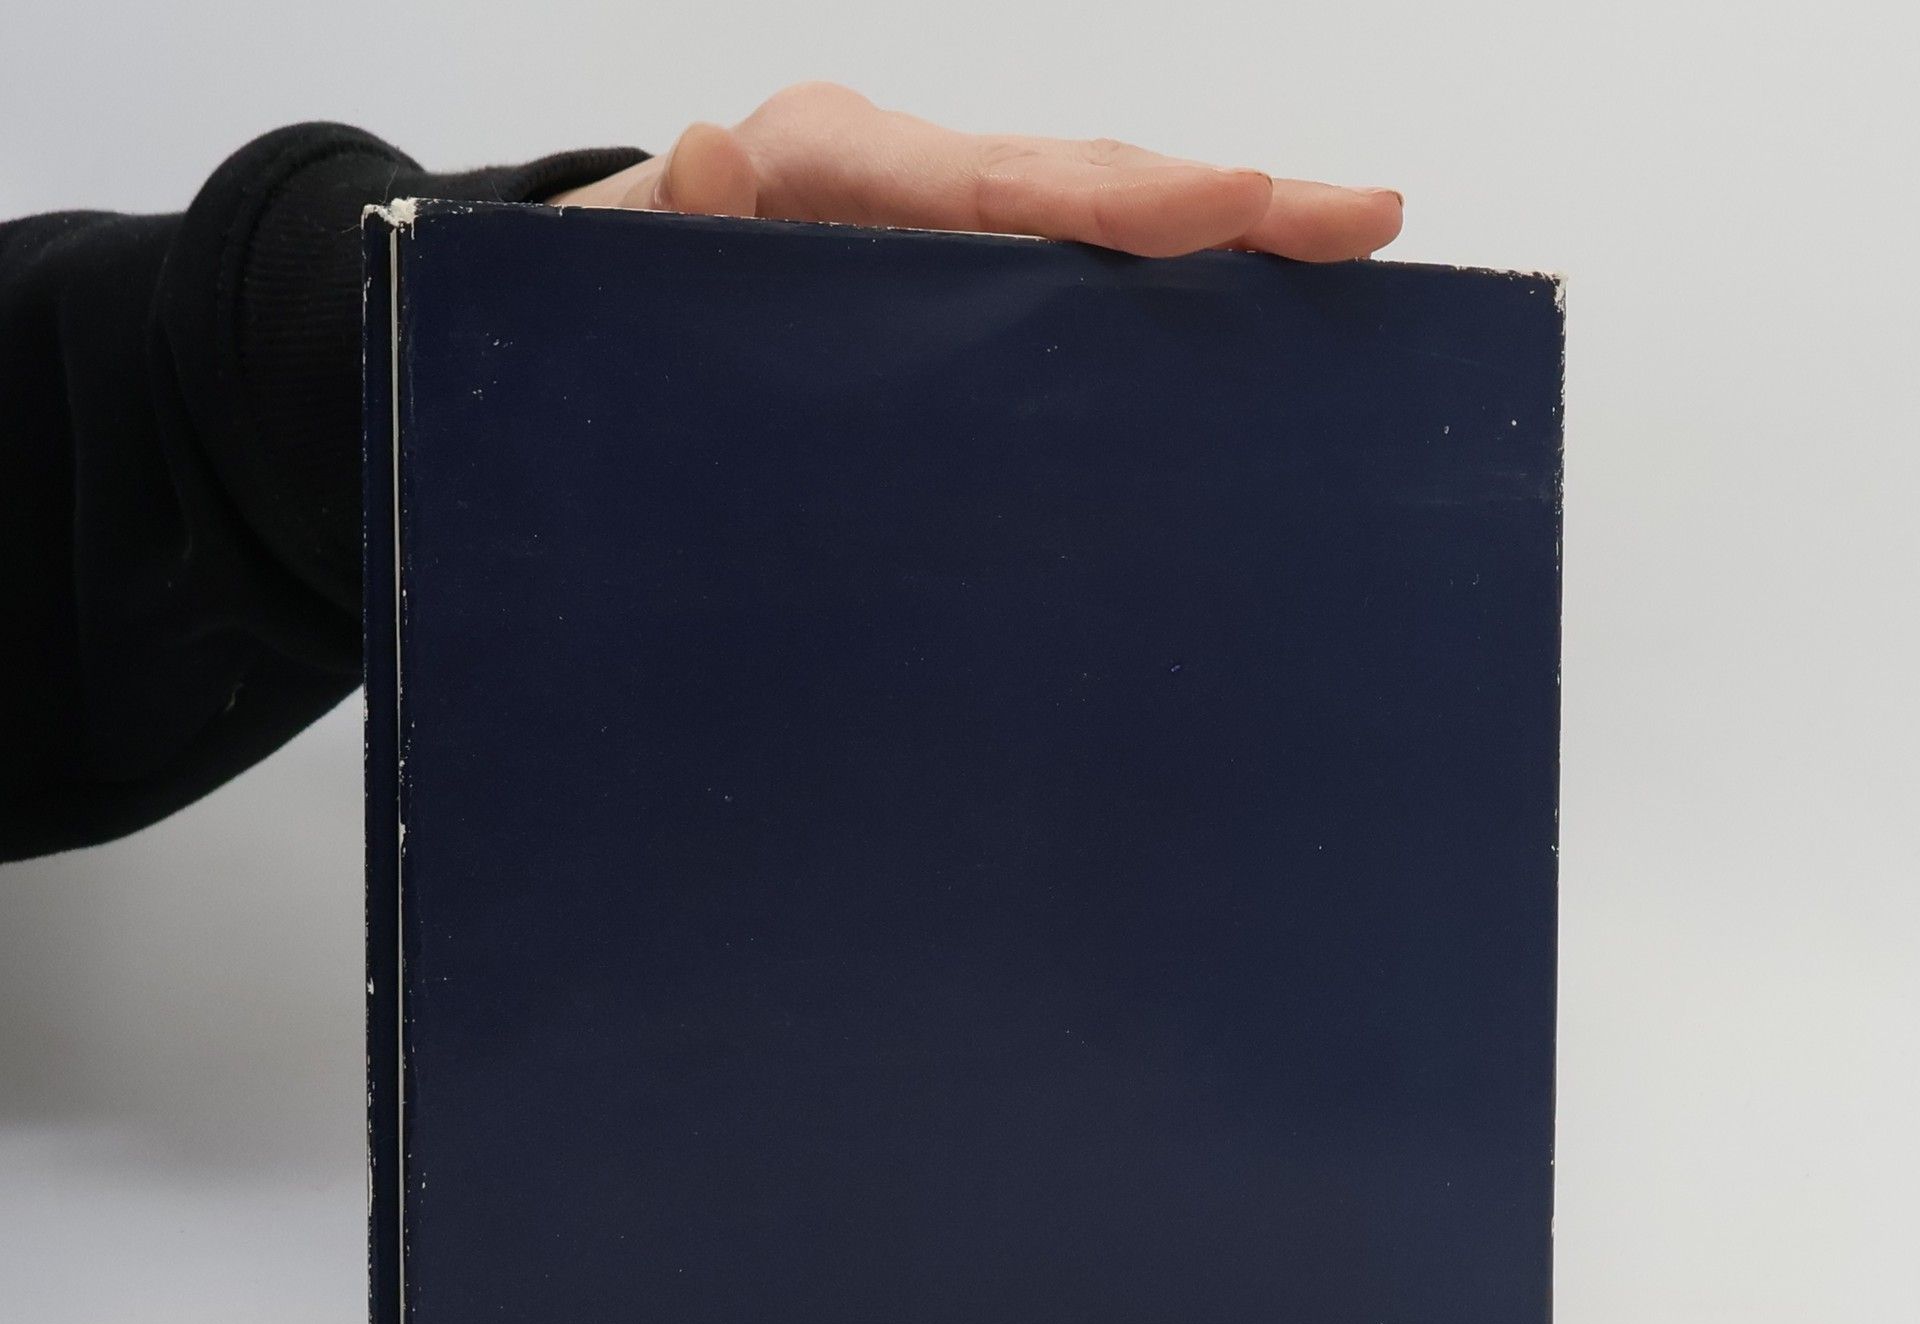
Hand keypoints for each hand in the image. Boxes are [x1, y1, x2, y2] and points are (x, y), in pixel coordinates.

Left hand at [549, 82, 1401, 262]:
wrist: (603, 305)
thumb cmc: (622, 288)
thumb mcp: (624, 263)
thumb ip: (675, 226)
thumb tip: (714, 156)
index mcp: (836, 164)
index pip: (997, 183)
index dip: (1121, 200)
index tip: (1233, 207)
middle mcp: (909, 179)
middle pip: (1082, 183)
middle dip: (1224, 204)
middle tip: (1360, 219)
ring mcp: (944, 225)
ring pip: (1094, 225)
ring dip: (1220, 242)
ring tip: (1345, 248)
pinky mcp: (958, 277)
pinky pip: (1070, 277)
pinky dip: (1160, 289)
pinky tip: (1247, 314)